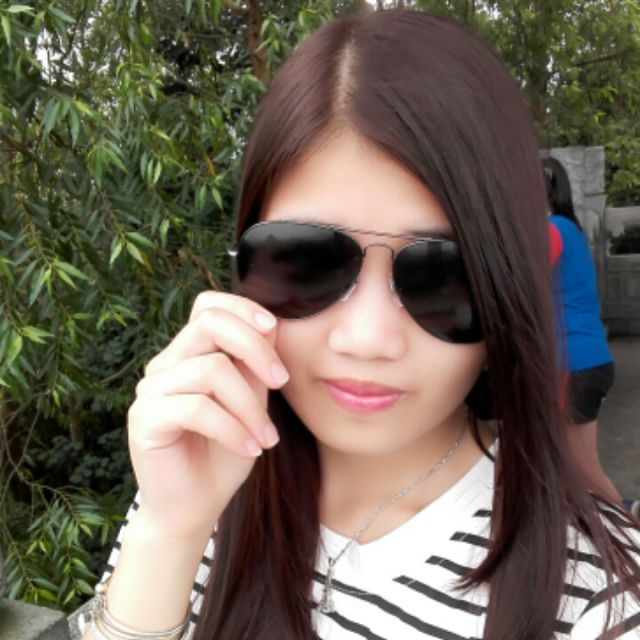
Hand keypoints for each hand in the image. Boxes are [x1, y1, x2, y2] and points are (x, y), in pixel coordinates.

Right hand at [126, 291, 288, 538]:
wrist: (194, 508)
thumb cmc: (224, 454)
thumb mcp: (250, 402)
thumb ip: (254, 366)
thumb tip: (272, 324)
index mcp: (187, 355)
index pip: (207, 306)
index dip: (241, 308)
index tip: (273, 328)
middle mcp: (165, 365)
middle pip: (210, 326)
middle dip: (255, 348)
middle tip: (282, 382)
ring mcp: (151, 391)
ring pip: (210, 370)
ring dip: (250, 405)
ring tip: (266, 436)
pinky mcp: (145, 419)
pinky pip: (197, 408)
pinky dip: (233, 428)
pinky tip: (251, 449)